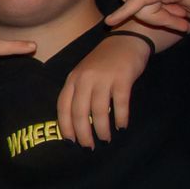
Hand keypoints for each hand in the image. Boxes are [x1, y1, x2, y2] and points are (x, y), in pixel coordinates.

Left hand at [56, 33, 150, 147]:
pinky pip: (120, 103)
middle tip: (89, 147)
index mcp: (72, 79)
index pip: (63, 107)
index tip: (70, 141)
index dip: (65, 126)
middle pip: (79, 112)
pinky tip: (122, 127)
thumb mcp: (84, 74)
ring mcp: (103, 78)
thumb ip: (79, 93)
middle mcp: (85, 79)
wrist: (126, 40)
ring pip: (98, 111)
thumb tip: (76, 124)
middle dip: (83, 133)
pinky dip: (120, 118)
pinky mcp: (122, 78)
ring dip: (101, 129)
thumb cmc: (103, 62)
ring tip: (105, 140)